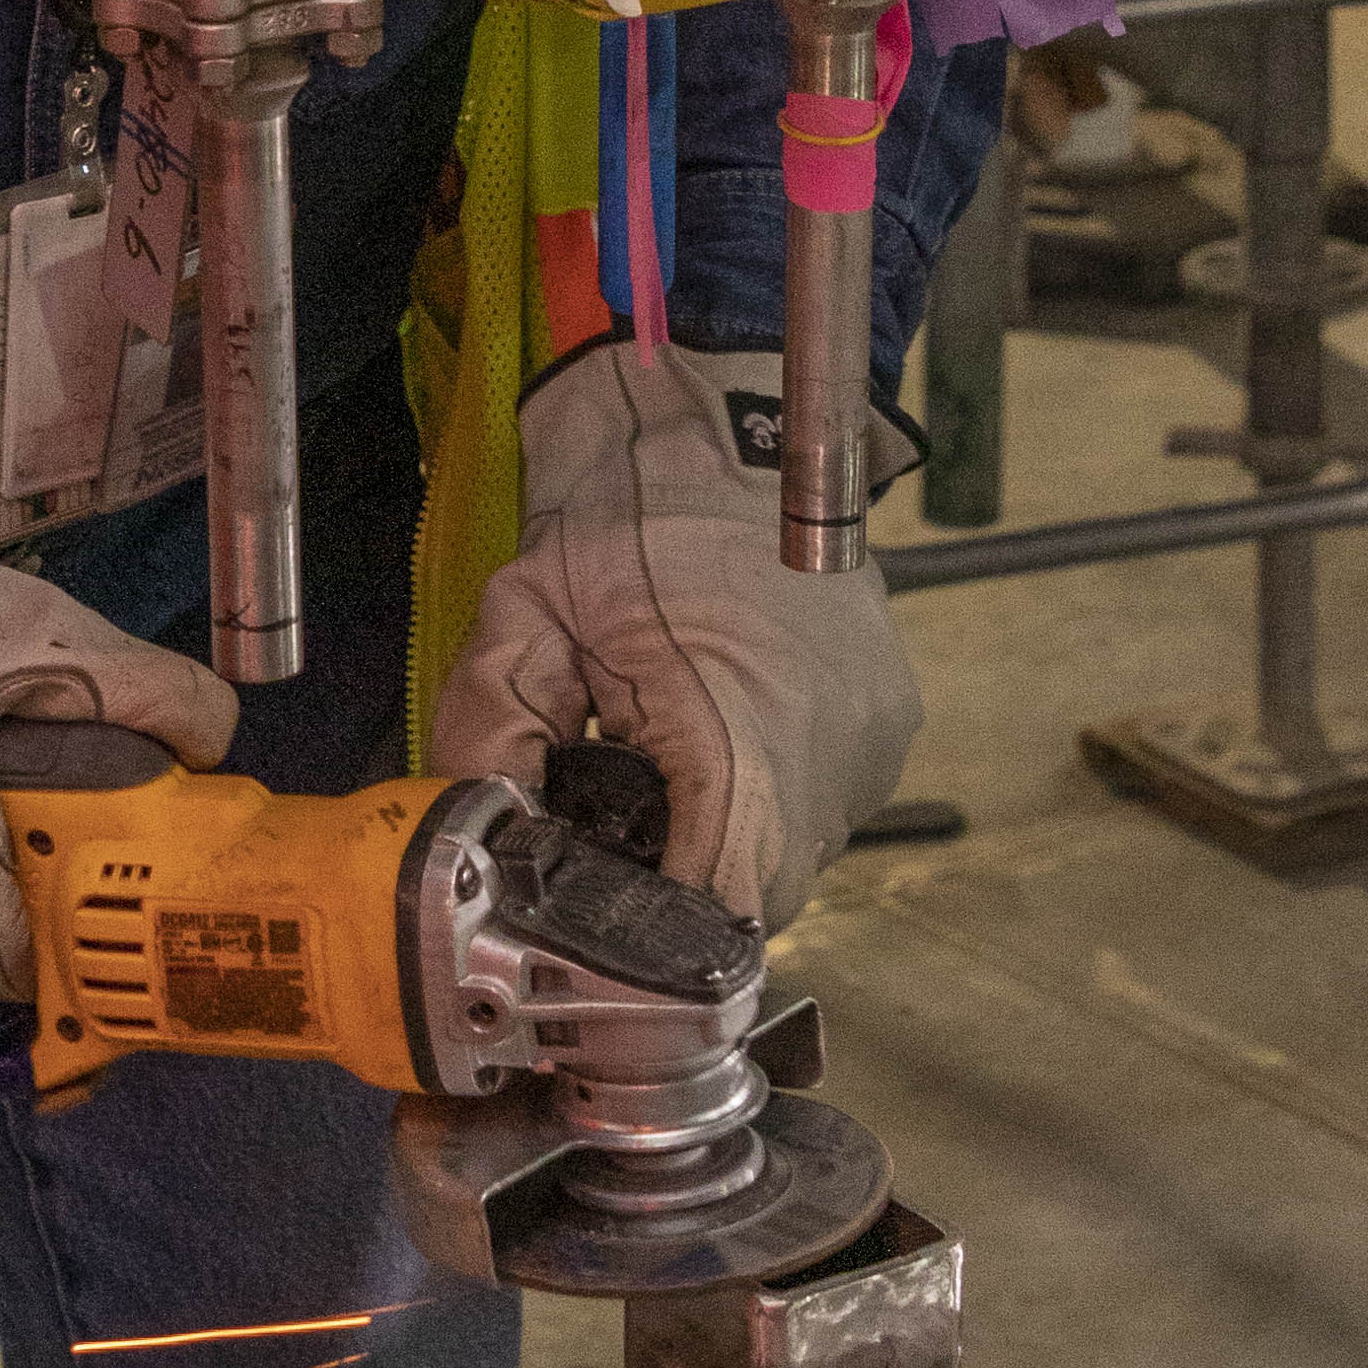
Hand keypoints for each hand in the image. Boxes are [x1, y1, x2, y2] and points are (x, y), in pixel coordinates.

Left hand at [426, 340, 916, 932]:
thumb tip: (481, 846)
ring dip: (715, 842)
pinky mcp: (885, 733)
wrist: (724, 428)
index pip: (716, 912)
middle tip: (604, 831)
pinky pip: (812, 811)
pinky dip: (755, 802)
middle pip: (749, 898)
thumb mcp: (523, 622)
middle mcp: (835, 755)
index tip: (588, 920)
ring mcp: (872, 747)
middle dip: (669, 885)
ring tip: (655, 767)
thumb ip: (487, 743)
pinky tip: (706, 742)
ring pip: (784, 859)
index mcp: (750, 730)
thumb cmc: (630, 513)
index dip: (645, 938)